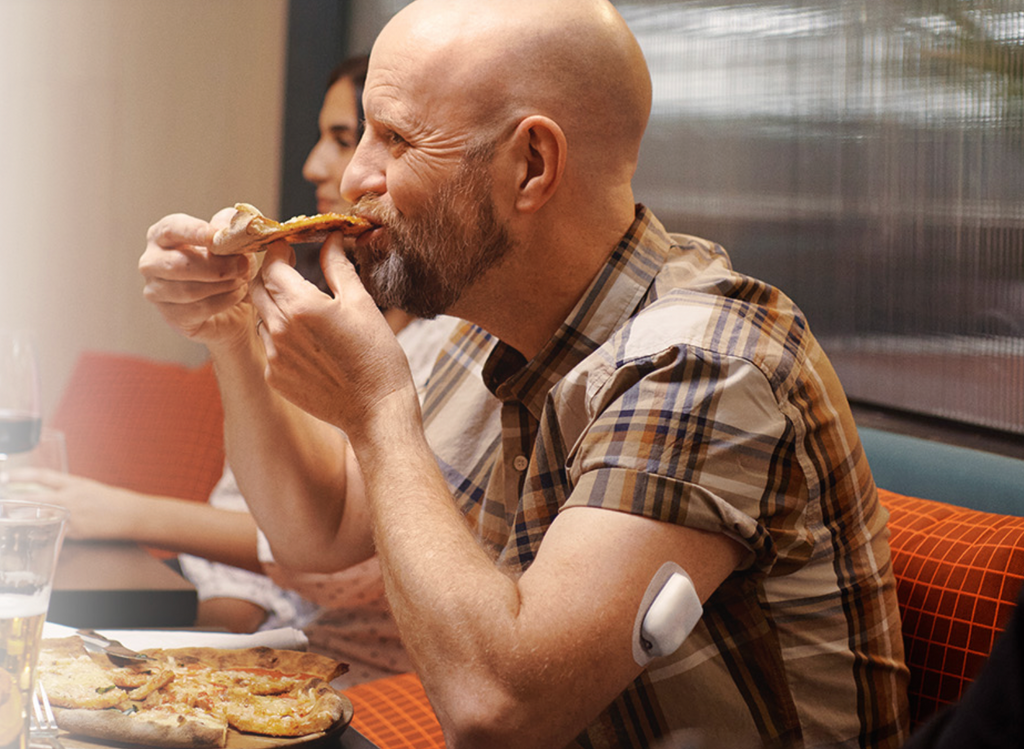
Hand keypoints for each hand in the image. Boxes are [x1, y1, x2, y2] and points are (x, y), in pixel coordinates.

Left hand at [8, 469, 143, 540]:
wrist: (133, 515)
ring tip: (10, 518)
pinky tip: (34, 535)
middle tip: (3, 501)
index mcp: (75, 484)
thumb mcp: (91, 488)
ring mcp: (73, 516)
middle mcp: (72, 498)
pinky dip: (45, 534)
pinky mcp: (76, 532)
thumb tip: (51, 493)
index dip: (22, 475)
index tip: (6, 476)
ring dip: (24, 518)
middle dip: (14, 500)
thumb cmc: (115, 501)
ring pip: (41, 516)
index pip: (43, 476)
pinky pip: (55, 532)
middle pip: (35, 498)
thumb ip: (70, 491)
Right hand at [139, 209, 259, 347]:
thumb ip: (231, 226)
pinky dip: (224, 301)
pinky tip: (236, 294)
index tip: (217, 237)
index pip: (171, 229)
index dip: (194, 232)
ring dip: (223, 285)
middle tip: (242, 266)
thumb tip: (228, 226)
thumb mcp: (235, 242)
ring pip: (188, 289)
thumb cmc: (231, 267)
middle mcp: (152, 262)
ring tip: (241, 280)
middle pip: (176, 264)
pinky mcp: (170, 315)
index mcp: (163, 235)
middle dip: (216, 266)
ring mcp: (156, 291)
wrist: (238, 306)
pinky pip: (197, 309)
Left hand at [249, 235, 418, 439]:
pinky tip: (308, 345)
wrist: (376, 409)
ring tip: (305, 312)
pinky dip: (281, 338)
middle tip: (290, 271)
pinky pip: (269, 347)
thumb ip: (338, 267)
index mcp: (301, 306)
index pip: (272, 266)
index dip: (278, 251)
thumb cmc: (377, 356)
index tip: (287, 246)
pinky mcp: (275, 378)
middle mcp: (279, 330)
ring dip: (276, 307)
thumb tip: (330, 238)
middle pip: (258, 289)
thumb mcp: (361, 304)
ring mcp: (274, 357)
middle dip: (271, 275)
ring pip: (262, 318)